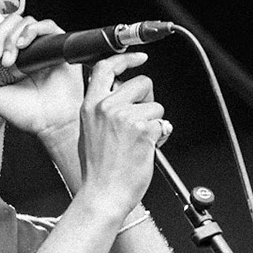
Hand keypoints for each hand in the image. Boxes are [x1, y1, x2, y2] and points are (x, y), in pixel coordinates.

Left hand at [0, 0, 83, 135]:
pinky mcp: (57, 44)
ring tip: (12, 60)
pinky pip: (44, 25)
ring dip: (12, 38)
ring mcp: (41, 45)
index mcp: (8, 54)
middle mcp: (24, 46)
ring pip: (23, 22)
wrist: (51, 122)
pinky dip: (31, 31)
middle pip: (7, 22)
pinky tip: (25, 45)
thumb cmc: (25, 113)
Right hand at [78, 52, 164, 216]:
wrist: (103, 194)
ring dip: (155, 122)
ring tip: (140, 142)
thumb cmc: (97, 171)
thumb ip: (102, 110)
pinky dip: (160, 136)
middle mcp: (107, 107)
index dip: (126, 59)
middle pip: (142, 82)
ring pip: (156, 105)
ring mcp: (126, 118)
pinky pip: (163, 123)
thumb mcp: (88, 132)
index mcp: (90, 106)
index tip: (139, 57)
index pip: (107, 68)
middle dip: (149, 98)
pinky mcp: (144, 130)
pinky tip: (146, 149)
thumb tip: (123, 98)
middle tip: (143, 119)